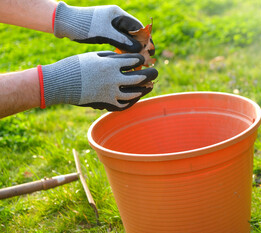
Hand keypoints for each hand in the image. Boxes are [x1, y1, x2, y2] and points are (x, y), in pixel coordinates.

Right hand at [38, 52, 157, 110]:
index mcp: (110, 65)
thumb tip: (126, 60)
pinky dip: (131, 101)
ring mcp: (110, 93)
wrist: (61, 83)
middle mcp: (113, 79)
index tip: (143, 59)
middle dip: (150, 74)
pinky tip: (136, 97)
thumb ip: (111, 57)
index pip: (133, 61)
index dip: (141, 59)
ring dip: (144, 89)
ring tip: (150, 86)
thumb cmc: (76, 66)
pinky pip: (123, 105)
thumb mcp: (94, 56)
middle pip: (139, 78)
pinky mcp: (106, 104)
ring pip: (134, 93)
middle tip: (156, 72)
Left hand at [53, 2, 143, 52]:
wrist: (65, 23)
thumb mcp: (104, 33)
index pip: (137, 26)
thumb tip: (139, 49)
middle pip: (133, 33)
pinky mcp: (105, 32)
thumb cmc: (84, 25)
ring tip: (137, 60)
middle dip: (140, 45)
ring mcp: (110, 25)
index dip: (145, 38)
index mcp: (117, 14)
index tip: (150, 50)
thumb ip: (122, 41)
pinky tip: (126, 58)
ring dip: (132, 48)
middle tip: (146, 58)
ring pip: (126, 38)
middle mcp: (115, 19)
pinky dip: (123, 49)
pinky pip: (118, 41)